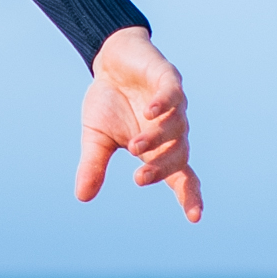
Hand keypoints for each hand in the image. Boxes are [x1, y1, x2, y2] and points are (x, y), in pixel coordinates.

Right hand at [74, 26, 202, 221]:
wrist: (110, 60)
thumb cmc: (109, 102)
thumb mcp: (96, 137)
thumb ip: (94, 165)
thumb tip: (82, 197)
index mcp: (159, 149)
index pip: (180, 177)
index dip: (189, 196)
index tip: (195, 217)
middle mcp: (173, 130)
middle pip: (180, 156)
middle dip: (162, 169)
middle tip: (139, 178)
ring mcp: (174, 105)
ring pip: (177, 127)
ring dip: (157, 139)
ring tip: (133, 146)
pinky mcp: (168, 78)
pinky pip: (172, 94)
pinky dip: (163, 104)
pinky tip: (150, 111)